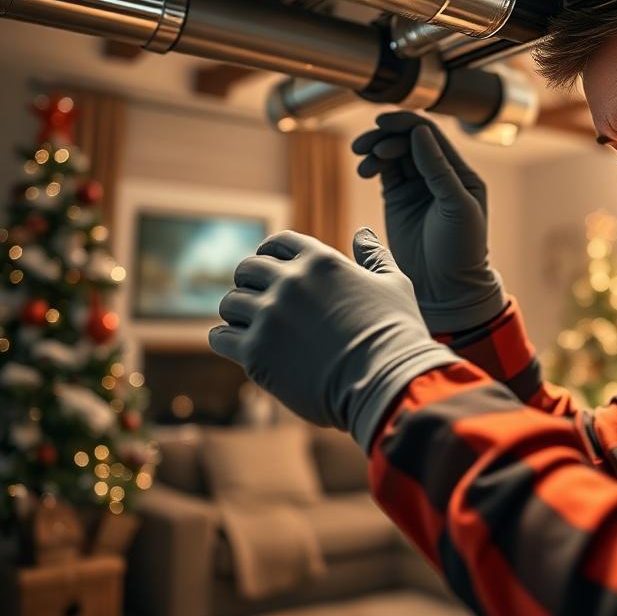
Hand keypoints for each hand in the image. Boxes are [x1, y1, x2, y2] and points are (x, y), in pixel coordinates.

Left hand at [208, 228, 460, 450]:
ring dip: (238, 313)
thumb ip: (374, 256)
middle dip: (250, 283)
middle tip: (258, 303)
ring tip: (252, 328)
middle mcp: (290, 282)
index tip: (270, 270)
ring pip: (230, 303)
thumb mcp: (394, 285)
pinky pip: (221, 337)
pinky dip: (227, 340)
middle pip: (247, 269)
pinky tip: (243, 347)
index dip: (271, 255)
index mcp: (321, 261)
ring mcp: (270, 316)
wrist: (386, 382)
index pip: (279, 243)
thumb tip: (362, 233)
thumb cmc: (396, 335)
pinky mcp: (256, 352)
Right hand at [352, 112, 505, 332]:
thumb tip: (420, 132)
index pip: (431, 135)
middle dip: (386, 137)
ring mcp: (417, 185)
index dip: (406, 124)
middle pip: (408, 139)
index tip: (383, 124)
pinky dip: (372, 164)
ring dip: (376, 149)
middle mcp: (439, 173)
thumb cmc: (462, 250)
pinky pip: (384, 170)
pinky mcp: (398, 198)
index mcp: (460, 171)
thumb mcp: (456, 207)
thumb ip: (439, 170)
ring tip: (364, 161)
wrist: (447, 287)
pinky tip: (365, 170)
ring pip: (393, 152)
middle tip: (368, 147)